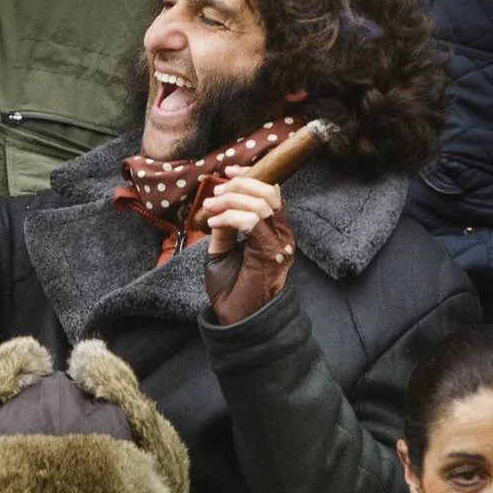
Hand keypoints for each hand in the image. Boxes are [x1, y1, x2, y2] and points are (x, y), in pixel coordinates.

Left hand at [203, 167, 294, 324]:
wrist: (237, 320)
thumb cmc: (232, 291)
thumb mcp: (221, 252)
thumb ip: (223, 229)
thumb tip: (216, 206)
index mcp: (274, 231)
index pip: (271, 191)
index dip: (250, 176)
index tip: (227, 172)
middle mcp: (282, 234)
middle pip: (268, 191)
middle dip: (238, 186)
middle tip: (213, 196)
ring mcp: (279, 243)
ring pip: (261, 203)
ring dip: (230, 200)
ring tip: (210, 210)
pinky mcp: (270, 253)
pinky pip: (252, 221)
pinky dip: (230, 216)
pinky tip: (214, 223)